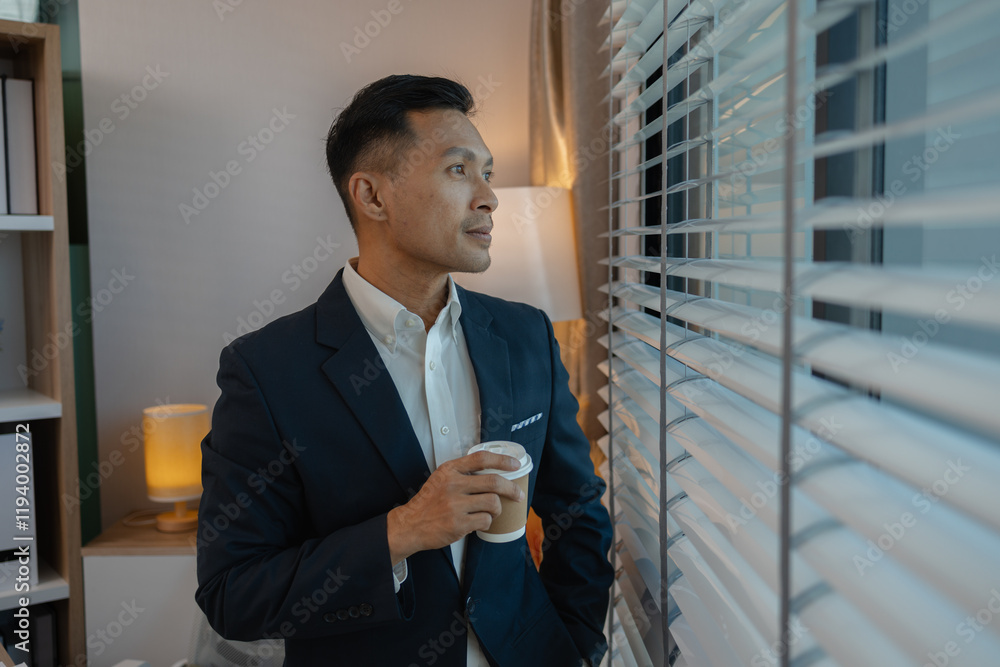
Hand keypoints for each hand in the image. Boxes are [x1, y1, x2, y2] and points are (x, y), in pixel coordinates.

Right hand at [386, 451, 524, 562]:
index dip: (502, 460)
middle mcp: (453, 485)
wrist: (411, 524)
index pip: (481, 458)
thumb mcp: (441, 478)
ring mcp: (455, 505)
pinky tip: (479, 522)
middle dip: (511, 488)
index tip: (515, 465)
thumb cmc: (429, 502)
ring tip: (491, 511)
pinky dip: (487, 522)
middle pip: (493, 482)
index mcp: (450, 470)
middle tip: (518, 494)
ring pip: (493, 502)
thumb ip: (463, 473)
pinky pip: (485, 520)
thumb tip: (493, 472)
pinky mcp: (458, 524)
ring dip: (497, 509)